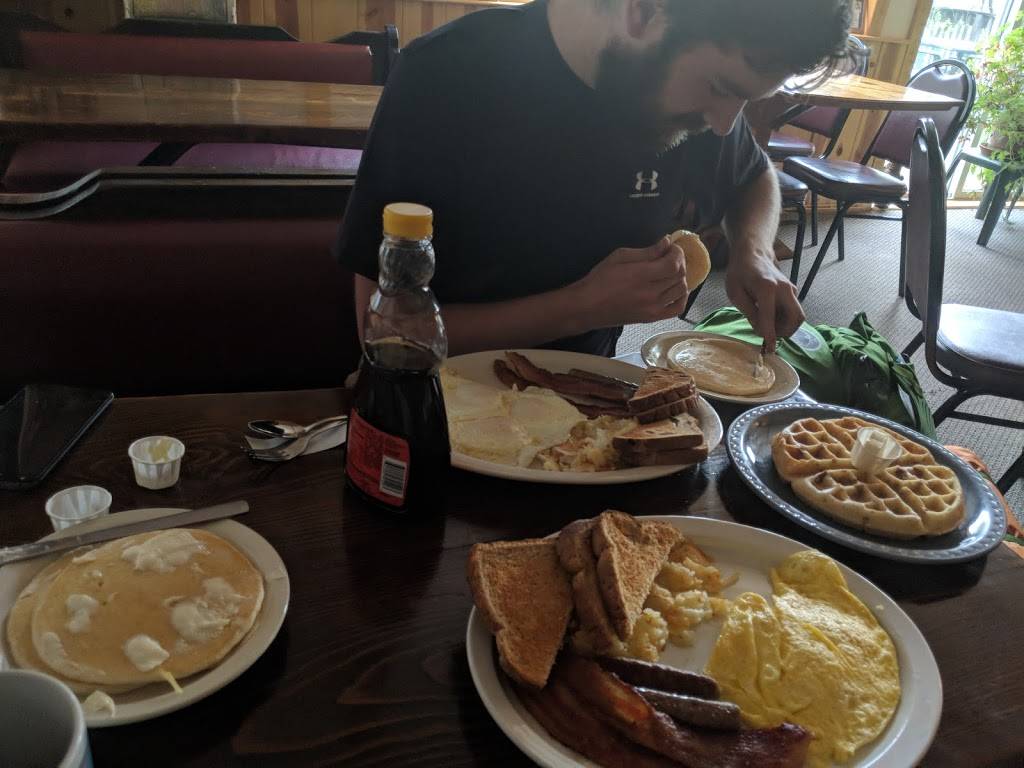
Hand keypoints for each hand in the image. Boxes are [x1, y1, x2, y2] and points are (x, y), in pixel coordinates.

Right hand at [571, 237, 689, 327]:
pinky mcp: (652, 318)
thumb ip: (646, 251)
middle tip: (670, 256)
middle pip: (679, 276)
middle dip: (679, 261)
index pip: (673, 264)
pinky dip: (682, 297)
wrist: (588, 307)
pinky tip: (675, 289)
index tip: (671, 247)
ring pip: (681, 290)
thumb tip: (666, 242)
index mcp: (642, 276)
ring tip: (671, 271)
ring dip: (681, 277)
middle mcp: (651, 294)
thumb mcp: (620, 257)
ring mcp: (653, 308)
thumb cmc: (600, 279)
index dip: (677, 253)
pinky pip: (677, 308)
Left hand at [725, 245, 803, 349]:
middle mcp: (784, 289)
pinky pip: (794, 310)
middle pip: (796, 318)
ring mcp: (791, 289)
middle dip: (784, 332)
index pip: (770, 318)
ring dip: (786, 326)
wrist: (753, 253)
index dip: (770, 336)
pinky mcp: (793, 291)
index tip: (769, 350)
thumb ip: (749, 312)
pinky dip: (785, 319)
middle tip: (769, 335)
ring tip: (768, 324)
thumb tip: (761, 331)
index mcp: (767, 288)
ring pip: (798, 316)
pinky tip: (770, 316)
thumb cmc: (740, 273)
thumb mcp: (735, 294)